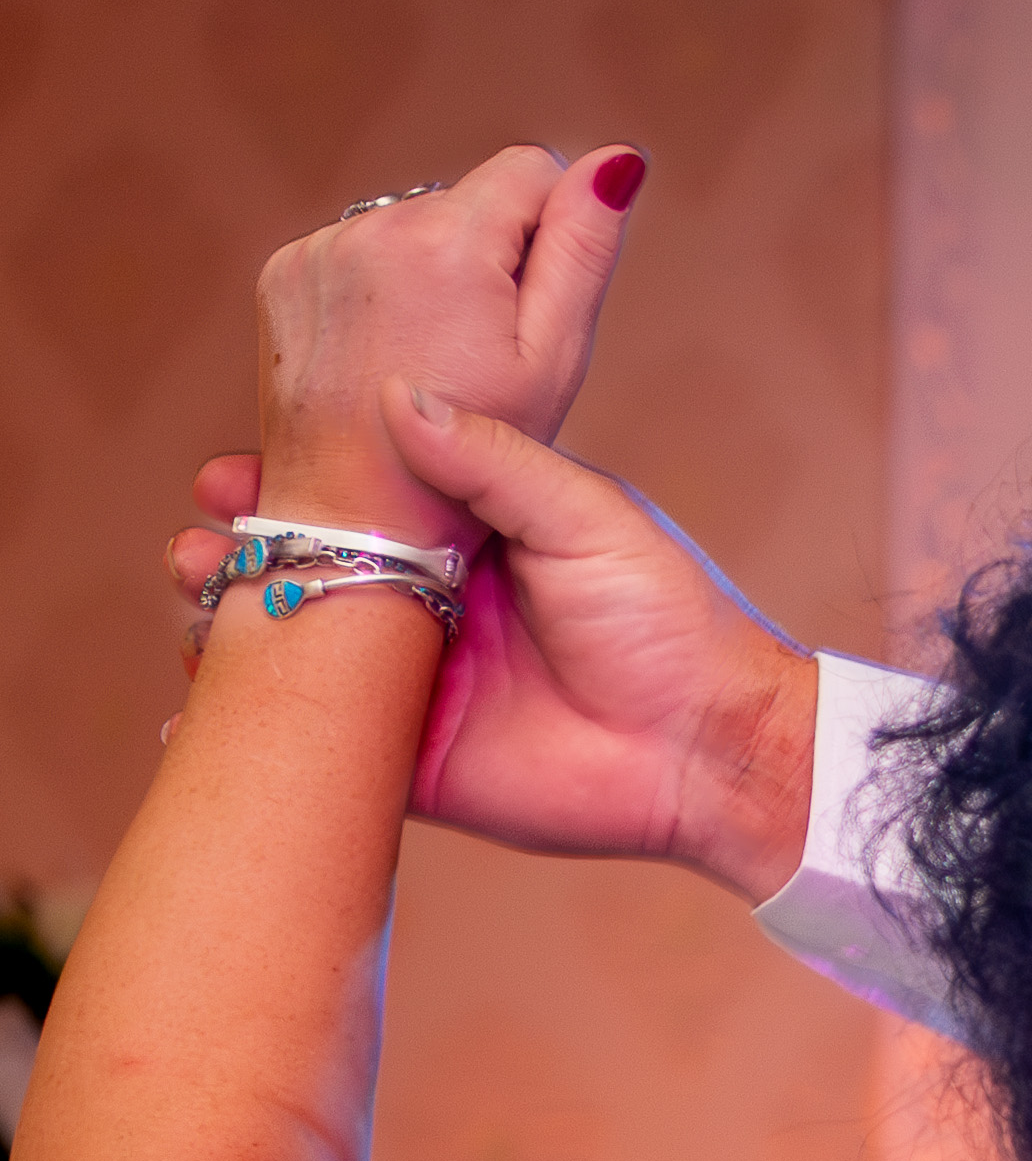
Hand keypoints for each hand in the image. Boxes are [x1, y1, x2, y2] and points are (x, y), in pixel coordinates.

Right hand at [174, 400, 815, 894]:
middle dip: (230, 556)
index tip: (225, 476)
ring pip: (288, 652)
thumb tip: (398, 396)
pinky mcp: (406, 763)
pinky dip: (248, 732)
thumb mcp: (586, 516)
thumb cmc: (669, 620)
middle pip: (295, 571)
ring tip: (200, 610)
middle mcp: (420, 604)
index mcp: (458, 537)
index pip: (345, 498)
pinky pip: (312, 748)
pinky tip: (189, 714)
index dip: (277, 485)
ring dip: (225, 629)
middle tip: (201, 548)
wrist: (713, 745)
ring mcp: (406, 683)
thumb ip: (495, 461)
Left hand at [239, 146, 636, 548]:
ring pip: (413, 225)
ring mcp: (318, 247)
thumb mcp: (552, 355)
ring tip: (430, 356)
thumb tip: (616, 160)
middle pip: (468, 201)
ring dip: (432, 273)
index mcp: (448, 241)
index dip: (551, 233)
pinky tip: (388, 352)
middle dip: (488, 257)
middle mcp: (373, 226)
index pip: (531, 169)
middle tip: (479, 350)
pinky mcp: (285, 272)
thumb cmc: (474, 453)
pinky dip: (381, 289)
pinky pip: (358, 249)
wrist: (356, 515)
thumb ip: (584, 247)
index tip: (527, 306)